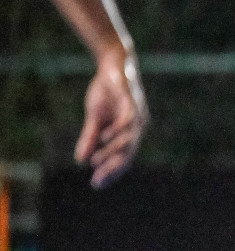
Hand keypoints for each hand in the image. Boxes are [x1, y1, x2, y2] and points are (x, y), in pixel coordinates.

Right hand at [75, 48, 146, 187]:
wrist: (112, 66)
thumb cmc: (107, 93)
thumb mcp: (95, 118)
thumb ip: (90, 138)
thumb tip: (81, 160)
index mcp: (130, 132)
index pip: (123, 158)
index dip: (111, 172)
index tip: (97, 184)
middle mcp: (138, 126)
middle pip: (128, 154)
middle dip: (112, 169)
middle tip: (97, 181)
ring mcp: (137, 114)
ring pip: (128, 141)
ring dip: (112, 153)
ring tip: (95, 162)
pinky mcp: (132, 101)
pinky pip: (128, 120)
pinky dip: (117, 131)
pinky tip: (104, 137)